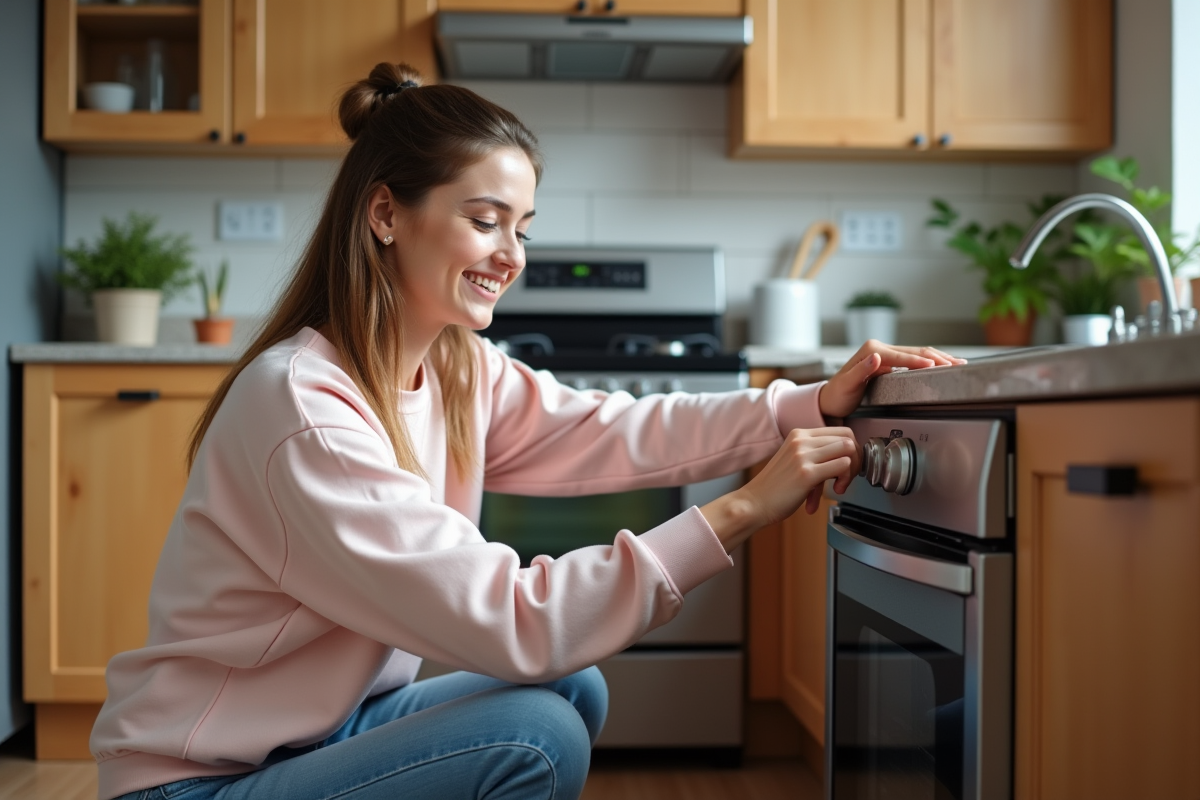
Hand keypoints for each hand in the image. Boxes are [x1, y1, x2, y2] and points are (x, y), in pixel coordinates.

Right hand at [700, 427, 857, 552]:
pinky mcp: (807, 473)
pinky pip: (842, 466)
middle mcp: (801, 440)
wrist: (754, 503)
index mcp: (799, 434)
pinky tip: (833, 491)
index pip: (841, 431)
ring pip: (848, 449)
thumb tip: (846, 456)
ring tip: (839, 485)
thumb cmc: (775, 487)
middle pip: (848, 438)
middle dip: (855, 459)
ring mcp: (803, 455)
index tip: (847, 466)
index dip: (851, 449)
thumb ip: (816, 453)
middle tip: (846, 477)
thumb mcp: (794, 459)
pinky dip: (845, 479)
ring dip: (851, 470)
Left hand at [818, 340, 965, 418]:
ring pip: (918, 354)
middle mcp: (879, 348)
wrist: (830, 399)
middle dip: (938, 358)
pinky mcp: (890, 363)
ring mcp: (886, 354)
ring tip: (958, 363)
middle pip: (915, 351)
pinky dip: (931, 362)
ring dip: (938, 358)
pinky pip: (914, 360)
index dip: (919, 361)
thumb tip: (876, 357)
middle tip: (958, 364)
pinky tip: (943, 365)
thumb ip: (861, 371)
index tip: (936, 366)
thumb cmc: (838, 395)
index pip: (901, 355)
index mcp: (871, 350)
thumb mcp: (847, 384)